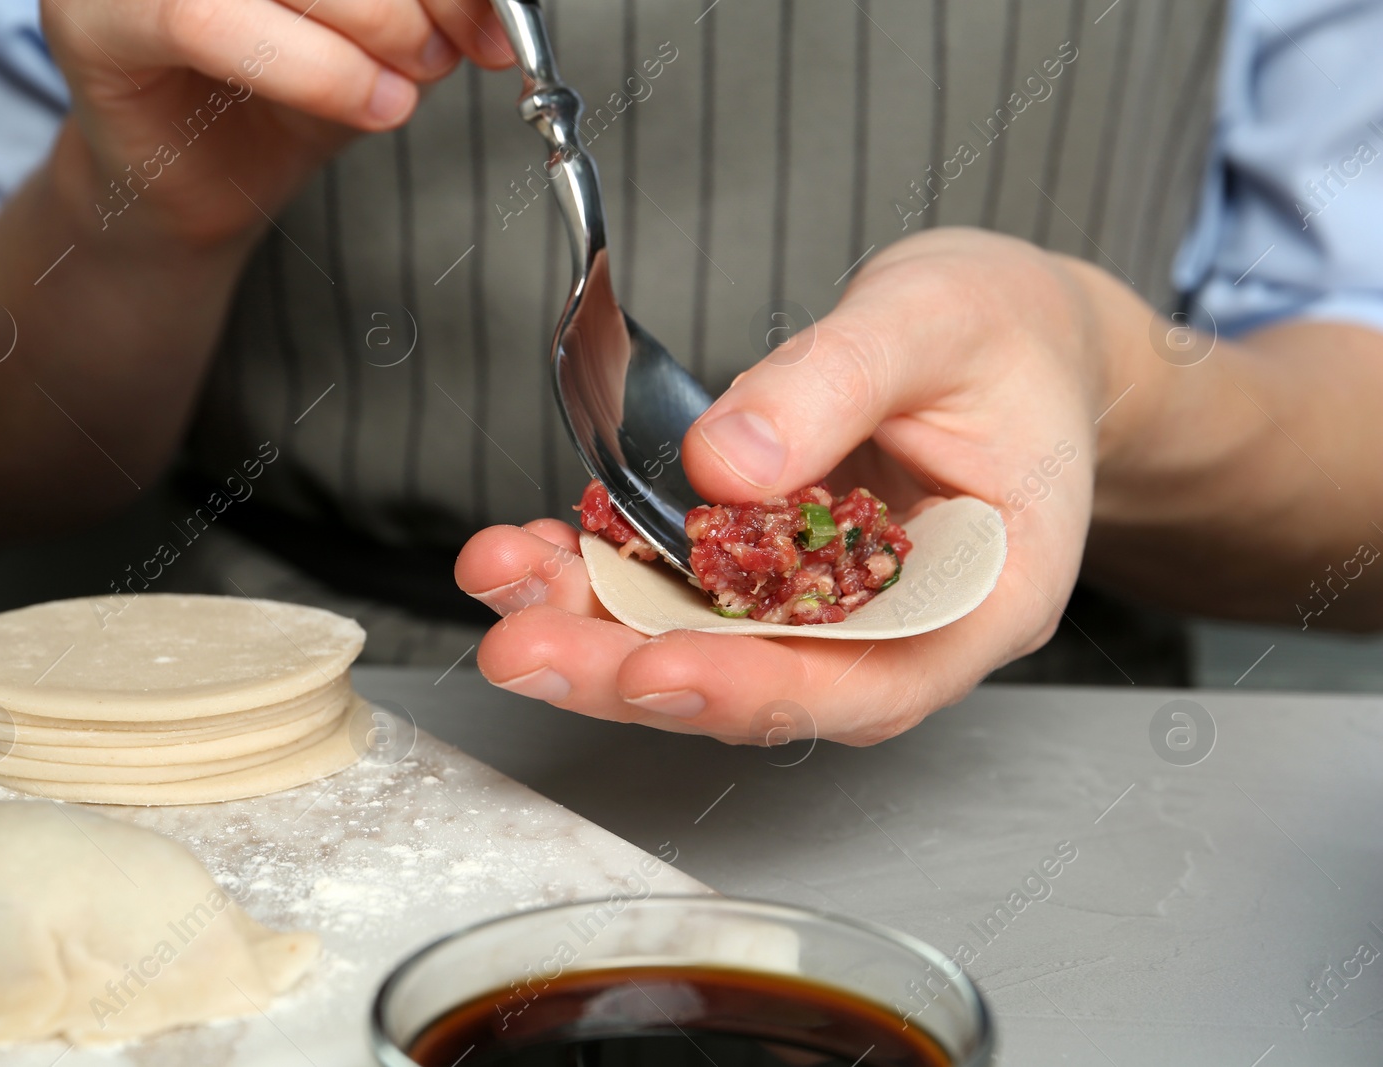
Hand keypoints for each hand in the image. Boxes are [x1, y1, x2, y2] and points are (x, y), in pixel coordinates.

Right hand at [40, 0, 512, 246]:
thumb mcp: (379, 36)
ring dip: (374, 26)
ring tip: (407, 82)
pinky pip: (210, 22)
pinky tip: (376, 106)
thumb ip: (426, 3)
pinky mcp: (94, 15)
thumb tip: (497, 2)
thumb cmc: (279, 95)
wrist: (195, 192)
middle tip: (449, 50)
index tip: (497, 16)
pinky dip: (316, 69)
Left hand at [456, 228, 1111, 744]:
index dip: (757, 690)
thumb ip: (835, 385)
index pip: (873, 680)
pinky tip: (535, 549)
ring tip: (500, 578)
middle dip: (630, 670)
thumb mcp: (933, 323)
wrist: (1014, 332)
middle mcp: (900, 625)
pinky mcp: (774, 570)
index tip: (652, 670)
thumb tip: (724, 463)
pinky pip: (687, 587)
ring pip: (709, 643)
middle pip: (764, 683)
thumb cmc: (1005, 331)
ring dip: (594, 622)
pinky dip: (606, 569)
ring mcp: (831, 605)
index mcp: (985, 596)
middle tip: (523, 647)